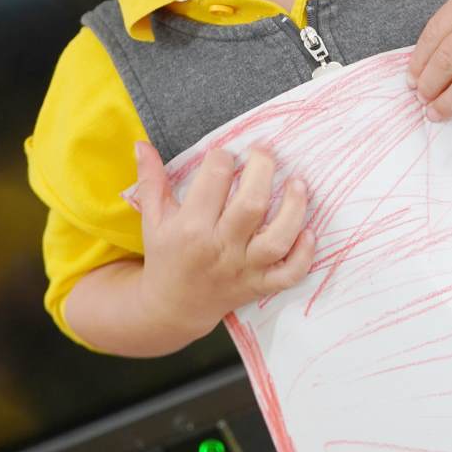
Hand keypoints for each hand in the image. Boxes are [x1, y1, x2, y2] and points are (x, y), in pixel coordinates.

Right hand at [134, 141, 314, 341]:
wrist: (172, 307)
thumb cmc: (165, 255)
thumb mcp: (152, 218)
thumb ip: (150, 179)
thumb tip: (142, 144)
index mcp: (190, 228)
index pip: (214, 179)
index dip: (223, 157)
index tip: (225, 154)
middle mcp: (219, 248)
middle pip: (251, 205)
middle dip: (263, 170)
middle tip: (264, 153)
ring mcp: (243, 269)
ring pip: (277, 239)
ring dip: (294, 208)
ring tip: (298, 182)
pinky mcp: (259, 285)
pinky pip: (288, 274)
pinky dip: (304, 255)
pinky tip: (310, 231)